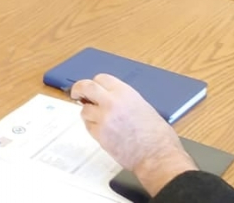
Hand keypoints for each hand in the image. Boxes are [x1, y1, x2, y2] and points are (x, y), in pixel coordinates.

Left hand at [73, 74, 195, 194]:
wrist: (157, 156)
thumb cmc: (157, 136)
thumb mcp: (143, 107)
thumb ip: (125, 101)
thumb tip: (113, 100)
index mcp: (125, 93)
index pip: (101, 78)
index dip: (96, 83)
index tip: (92, 88)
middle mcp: (112, 102)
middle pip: (86, 87)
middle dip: (79, 89)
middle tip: (76, 94)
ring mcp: (103, 118)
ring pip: (85, 110)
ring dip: (88, 114)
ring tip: (98, 120)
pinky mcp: (99, 134)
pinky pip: (89, 127)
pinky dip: (92, 128)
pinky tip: (103, 132)